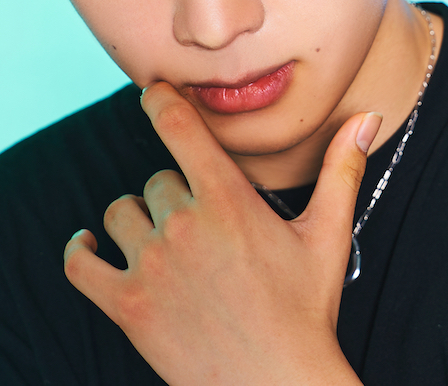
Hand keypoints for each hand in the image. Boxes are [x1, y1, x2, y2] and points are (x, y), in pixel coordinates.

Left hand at [63, 82, 379, 385]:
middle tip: (204, 226)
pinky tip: (90, 246)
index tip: (153, 92)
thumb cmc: (305, 311)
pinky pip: (80, 266)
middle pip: (156, 179)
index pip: (178, 126)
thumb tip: (368, 117)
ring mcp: (151, 266)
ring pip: (119, 213)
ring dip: (137, 221)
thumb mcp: (328, 235)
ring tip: (163, 242)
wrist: (276, 384)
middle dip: (175, 194)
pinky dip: (80, 251)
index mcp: (229, 200)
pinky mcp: (127, 306)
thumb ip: (342, 169)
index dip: (159, 100)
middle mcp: (183, 225)